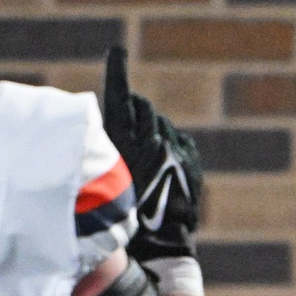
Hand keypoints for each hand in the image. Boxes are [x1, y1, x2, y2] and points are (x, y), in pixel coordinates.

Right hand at [103, 46, 202, 261]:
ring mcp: (171, 145)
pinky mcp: (189, 155)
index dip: (117, 71)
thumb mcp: (107, 179)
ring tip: (146, 157)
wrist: (158, 244)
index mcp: (121, 141)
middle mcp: (147, 137)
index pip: (119, 97)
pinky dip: (171, 145)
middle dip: (135, 114)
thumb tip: (126, 124)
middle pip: (141, 108)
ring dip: (152, 132)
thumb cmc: (124, 218)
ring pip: (159, 123)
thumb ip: (114, 147)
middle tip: (129, 134)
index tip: (117, 51)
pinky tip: (164, 163)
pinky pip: (179, 139)